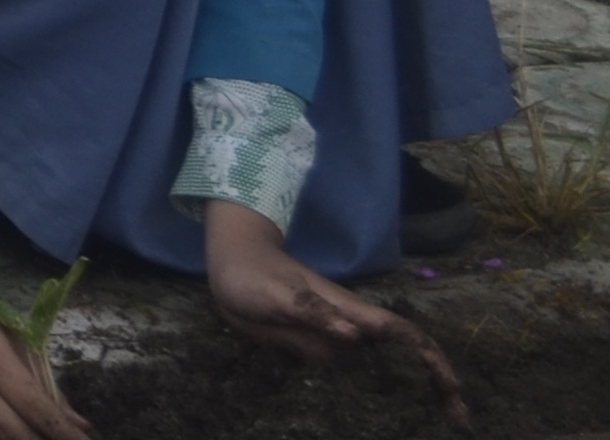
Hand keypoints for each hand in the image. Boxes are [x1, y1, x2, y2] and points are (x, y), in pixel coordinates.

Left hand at [202, 202, 460, 417]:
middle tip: (456, 422)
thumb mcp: (280, 294)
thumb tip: (356, 336)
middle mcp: (352, 328)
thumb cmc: (255, 275)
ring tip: (425, 428)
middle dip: (433, 386)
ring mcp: (337, 340)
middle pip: (403, 358)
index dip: (433, 360)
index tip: (454, 391)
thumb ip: (315, 312)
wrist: (231, 264)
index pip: (405, 336)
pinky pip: (350, 373)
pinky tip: (374, 417)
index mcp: (351, 313)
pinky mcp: (319, 349)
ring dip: (406, 395)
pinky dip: (370, 392)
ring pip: (380, 370)